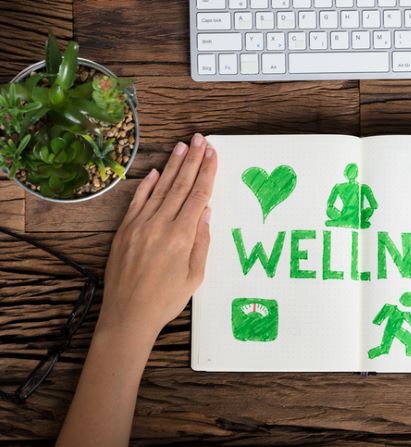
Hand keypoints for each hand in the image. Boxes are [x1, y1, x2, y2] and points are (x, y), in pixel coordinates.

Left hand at [98, 133, 217, 341]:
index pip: (198, 196)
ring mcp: (139, 226)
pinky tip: (156, 171)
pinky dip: (147, 185)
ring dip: (173, 165)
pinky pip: (137, 201)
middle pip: (180, 185)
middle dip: (193, 160)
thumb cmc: (165, 300)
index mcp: (181, 237)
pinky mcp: (124, 230)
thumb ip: (202, 242)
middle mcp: (159, 225)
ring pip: (160, 188)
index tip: (213, 154)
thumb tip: (206, 212)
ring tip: (182, 146)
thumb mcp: (194, 276)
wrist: (128, 315)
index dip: (207, 173)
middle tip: (200, 139)